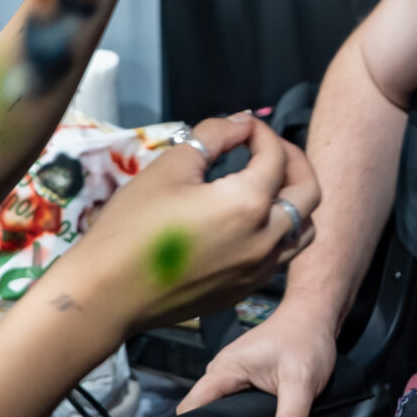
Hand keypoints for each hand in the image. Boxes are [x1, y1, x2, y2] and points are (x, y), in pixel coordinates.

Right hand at [52, 114, 316, 335]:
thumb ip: (213, 135)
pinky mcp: (245, 291)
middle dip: (294, 161)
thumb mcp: (170, 166)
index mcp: (248, 203)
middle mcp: (265, 239)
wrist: (108, 294)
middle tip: (268, 148)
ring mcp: (259, 270)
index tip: (243, 127)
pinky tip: (251, 221)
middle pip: (309, 192)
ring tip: (270, 184)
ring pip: (304, 230)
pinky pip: (282, 256)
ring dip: (295, 201)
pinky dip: (280, 231)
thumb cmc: (132, 226)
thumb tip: (242, 122)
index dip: (261, 133)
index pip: (276, 156)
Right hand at [177, 296, 340, 416]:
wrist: (316, 315)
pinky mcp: (249, 383)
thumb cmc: (305, 338)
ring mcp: (236, 378)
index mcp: (224, 370)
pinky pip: (243, 409)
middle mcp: (224, 374)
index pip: (191, 408)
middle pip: (208, 414)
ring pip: (229, 414)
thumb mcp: (301, 383)